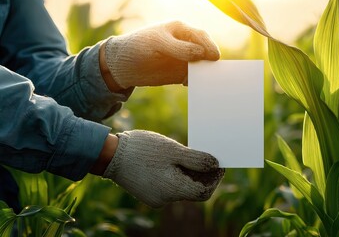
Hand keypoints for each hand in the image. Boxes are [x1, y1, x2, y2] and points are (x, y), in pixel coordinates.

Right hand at [102, 130, 224, 207]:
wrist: (110, 155)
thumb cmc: (142, 149)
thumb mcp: (174, 150)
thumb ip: (197, 159)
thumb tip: (215, 165)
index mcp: (173, 190)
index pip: (204, 192)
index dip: (215, 178)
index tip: (218, 163)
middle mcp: (165, 199)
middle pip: (192, 191)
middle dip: (202, 175)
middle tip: (207, 157)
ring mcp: (155, 198)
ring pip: (180, 188)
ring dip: (189, 174)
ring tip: (189, 155)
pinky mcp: (148, 194)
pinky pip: (169, 187)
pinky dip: (175, 176)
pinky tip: (173, 161)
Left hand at [103, 21, 219, 88]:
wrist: (122, 65)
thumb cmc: (137, 47)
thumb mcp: (157, 44)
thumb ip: (179, 48)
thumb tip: (201, 54)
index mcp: (181, 30)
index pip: (201, 37)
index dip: (209, 47)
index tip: (213, 58)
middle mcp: (186, 44)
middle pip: (206, 51)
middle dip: (211, 61)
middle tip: (214, 71)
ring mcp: (184, 59)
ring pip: (201, 66)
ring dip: (205, 73)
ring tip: (205, 81)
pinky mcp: (179, 74)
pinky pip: (193, 78)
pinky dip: (195, 82)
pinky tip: (190, 85)